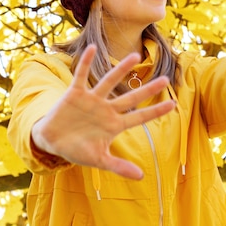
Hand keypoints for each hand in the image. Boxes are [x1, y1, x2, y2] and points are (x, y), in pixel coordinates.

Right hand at [31, 45, 174, 179]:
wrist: (52, 141)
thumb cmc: (77, 149)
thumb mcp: (98, 160)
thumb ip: (119, 166)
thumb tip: (142, 177)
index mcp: (114, 125)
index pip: (139, 118)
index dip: (155, 112)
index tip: (173, 105)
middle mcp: (106, 109)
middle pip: (130, 98)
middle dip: (147, 90)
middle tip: (166, 80)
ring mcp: (91, 100)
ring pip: (109, 81)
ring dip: (121, 69)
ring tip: (134, 56)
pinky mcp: (75, 93)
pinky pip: (81, 75)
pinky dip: (85, 62)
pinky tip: (91, 48)